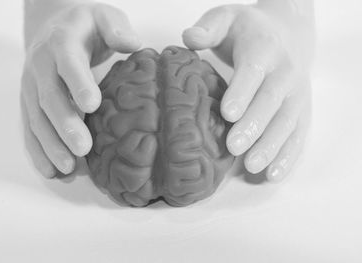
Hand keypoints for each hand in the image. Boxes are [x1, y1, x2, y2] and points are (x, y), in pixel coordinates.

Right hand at [21, 3, 140, 177]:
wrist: (53, 28)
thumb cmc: (85, 26)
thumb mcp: (103, 16)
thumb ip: (116, 27)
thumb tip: (132, 43)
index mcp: (62, 43)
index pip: (68, 63)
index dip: (78, 83)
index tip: (92, 105)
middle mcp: (41, 66)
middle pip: (49, 97)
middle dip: (65, 124)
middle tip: (82, 148)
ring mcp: (31, 87)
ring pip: (36, 118)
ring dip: (50, 145)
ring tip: (67, 168)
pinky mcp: (30, 103)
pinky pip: (30, 128)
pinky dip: (39, 151)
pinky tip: (52, 171)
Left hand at [182, 4, 313, 181]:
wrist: (289, 33)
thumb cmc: (250, 31)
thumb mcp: (228, 18)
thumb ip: (209, 26)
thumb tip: (188, 37)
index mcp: (264, 47)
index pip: (253, 70)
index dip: (242, 91)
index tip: (227, 113)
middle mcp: (285, 71)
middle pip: (272, 100)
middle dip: (254, 126)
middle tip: (234, 147)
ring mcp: (297, 93)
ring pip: (288, 121)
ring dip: (272, 146)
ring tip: (253, 167)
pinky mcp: (302, 110)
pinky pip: (299, 134)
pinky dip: (288, 156)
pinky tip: (273, 175)